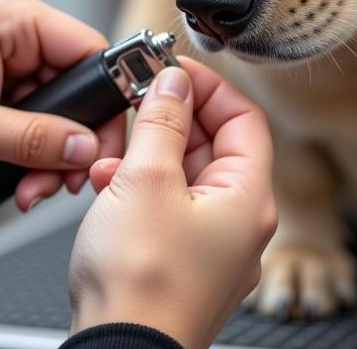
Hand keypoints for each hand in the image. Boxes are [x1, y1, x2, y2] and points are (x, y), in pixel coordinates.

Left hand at [0, 0, 124, 207]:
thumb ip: (32, 141)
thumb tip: (84, 149)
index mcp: (19, 19)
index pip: (92, 55)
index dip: (104, 105)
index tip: (99, 149)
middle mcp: (17, 28)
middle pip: (74, 86)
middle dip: (69, 139)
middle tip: (58, 182)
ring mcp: (2, 51)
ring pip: (51, 104)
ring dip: (45, 148)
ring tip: (28, 186)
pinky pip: (26, 108)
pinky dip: (25, 142)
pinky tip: (15, 172)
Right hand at [68, 58, 276, 348]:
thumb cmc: (141, 285)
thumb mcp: (146, 179)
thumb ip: (162, 121)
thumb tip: (174, 82)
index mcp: (248, 198)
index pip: (243, 117)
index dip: (208, 86)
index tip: (173, 71)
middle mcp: (238, 222)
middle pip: (212, 144)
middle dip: (169, 120)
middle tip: (135, 102)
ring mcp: (211, 244)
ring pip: (184, 174)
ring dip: (147, 154)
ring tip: (112, 154)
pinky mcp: (181, 261)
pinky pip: (168, 205)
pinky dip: (140, 187)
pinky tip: (108, 186)